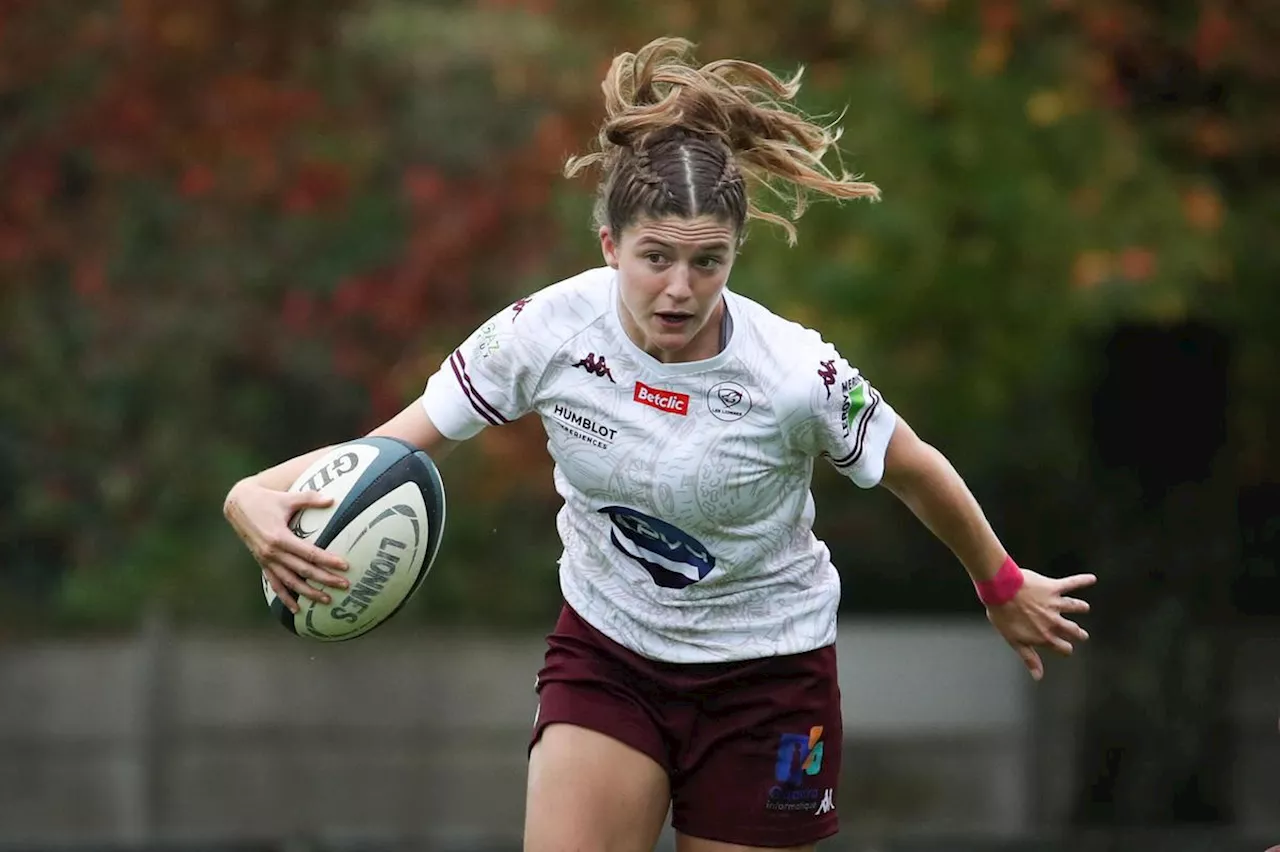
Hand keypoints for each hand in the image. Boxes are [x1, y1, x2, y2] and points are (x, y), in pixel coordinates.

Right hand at [222, 479, 348, 613]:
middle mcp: (272, 553)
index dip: (327, 560)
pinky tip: (296, 609)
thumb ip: (309, 499)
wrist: (237, 506)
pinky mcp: (262, 563)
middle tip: (344, 585)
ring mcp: (266, 560)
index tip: (344, 566)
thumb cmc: (265, 500)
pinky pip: (275, 583)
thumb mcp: (288, 498)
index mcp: (280, 537)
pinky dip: (285, 597)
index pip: (309, 553)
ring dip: (308, 592)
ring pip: (290, 582)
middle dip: (325, 579)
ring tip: (326, 600)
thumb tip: (332, 499)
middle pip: (303, 570)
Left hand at [986, 569, 1094, 681]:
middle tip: (1082, 634)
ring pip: (1075, 607)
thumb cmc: (1004, 615)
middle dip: (1078, 633)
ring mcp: (1055, 604)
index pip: (1063, 647)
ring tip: (1084, 608)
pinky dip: (1082, 580)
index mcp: (1044, 635)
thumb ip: (1029, 658)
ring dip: (1080, 608)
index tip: (1066, 648)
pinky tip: (1092, 578)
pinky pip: (1071, 584)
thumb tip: (1038, 677)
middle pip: (1072, 629)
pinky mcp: (1053, 587)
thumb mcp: (1015, 641)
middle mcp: (1054, 621)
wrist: (1001, 590)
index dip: (1065, 649)